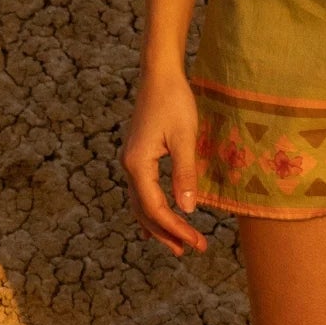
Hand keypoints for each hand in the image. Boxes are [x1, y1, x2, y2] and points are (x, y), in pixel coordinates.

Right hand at [121, 58, 207, 256]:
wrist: (159, 75)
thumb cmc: (174, 101)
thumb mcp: (185, 137)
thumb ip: (185, 174)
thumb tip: (188, 209)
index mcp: (138, 164)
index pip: (155, 208)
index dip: (176, 228)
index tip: (197, 242)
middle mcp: (129, 166)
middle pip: (144, 211)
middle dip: (166, 233)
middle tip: (191, 250)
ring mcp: (130, 161)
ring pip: (140, 204)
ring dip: (158, 225)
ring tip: (177, 244)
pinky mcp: (137, 155)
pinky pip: (141, 191)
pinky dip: (152, 209)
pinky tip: (162, 217)